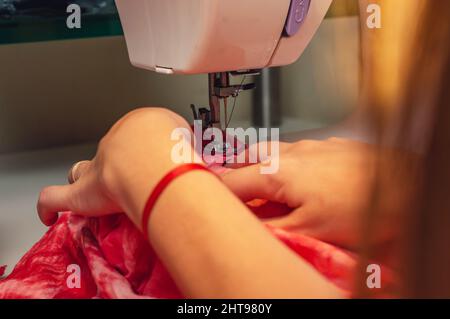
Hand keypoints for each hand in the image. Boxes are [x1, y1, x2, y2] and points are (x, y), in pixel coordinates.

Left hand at [37, 108, 193, 226]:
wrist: (155, 159)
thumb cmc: (173, 146)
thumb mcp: (188, 136)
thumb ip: (188, 144)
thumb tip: (197, 159)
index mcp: (138, 127)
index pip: (136, 137)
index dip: (145, 152)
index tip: (158, 164)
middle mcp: (114, 145)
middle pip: (110, 153)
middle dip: (118, 164)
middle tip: (134, 181)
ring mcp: (95, 168)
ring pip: (83, 171)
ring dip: (86, 178)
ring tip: (95, 191)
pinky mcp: (80, 195)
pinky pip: (54, 199)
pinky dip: (49, 206)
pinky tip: (50, 215)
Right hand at [222, 138, 405, 248]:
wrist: (403, 184)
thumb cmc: (358, 205)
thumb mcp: (307, 228)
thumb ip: (271, 226)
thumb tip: (249, 225)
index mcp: (277, 172)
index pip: (233, 181)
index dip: (217, 193)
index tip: (210, 201)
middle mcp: (290, 152)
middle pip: (247, 154)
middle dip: (232, 167)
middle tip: (227, 181)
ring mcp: (310, 146)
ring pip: (272, 148)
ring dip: (259, 161)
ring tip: (258, 177)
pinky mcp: (329, 145)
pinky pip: (297, 149)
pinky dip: (286, 160)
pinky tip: (298, 174)